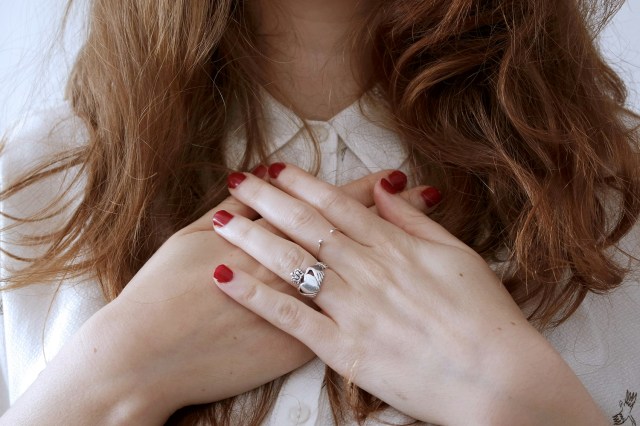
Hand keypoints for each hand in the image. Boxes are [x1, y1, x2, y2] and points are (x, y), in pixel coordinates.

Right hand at [1, 168, 435, 424]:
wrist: (147, 355)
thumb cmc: (162, 292)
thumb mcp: (191, 238)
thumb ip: (230, 210)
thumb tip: (254, 183)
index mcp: (270, 235)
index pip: (329, 205)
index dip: (365, 188)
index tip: (397, 174)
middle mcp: (293, 268)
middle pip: (353, 234)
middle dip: (391, 212)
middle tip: (423, 193)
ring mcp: (299, 309)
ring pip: (356, 275)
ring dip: (391, 253)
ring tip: (420, 240)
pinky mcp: (297, 346)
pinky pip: (341, 320)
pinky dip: (371, 302)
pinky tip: (393, 295)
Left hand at [211, 163, 607, 425]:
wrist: (498, 379)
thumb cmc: (485, 317)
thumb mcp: (458, 256)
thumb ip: (416, 222)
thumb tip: (387, 187)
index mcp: (396, 247)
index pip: (338, 205)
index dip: (302, 183)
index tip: (274, 168)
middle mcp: (369, 270)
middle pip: (307, 225)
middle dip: (267, 199)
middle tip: (236, 181)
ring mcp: (354, 309)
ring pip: (292, 263)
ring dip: (252, 238)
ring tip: (220, 219)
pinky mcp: (344, 349)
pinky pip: (291, 318)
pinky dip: (255, 297)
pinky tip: (224, 279)